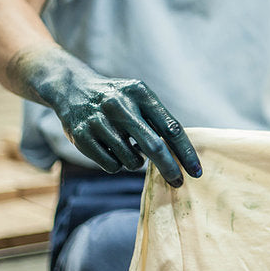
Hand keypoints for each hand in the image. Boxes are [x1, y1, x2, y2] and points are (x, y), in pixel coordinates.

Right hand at [14, 47, 201, 185]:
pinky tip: (111, 149)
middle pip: (153, 146)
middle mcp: (119, 105)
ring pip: (131, 161)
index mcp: (140, 93)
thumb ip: (159, 121)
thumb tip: (182, 156)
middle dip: (169, 168)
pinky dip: (116, 164)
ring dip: (136, 162)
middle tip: (178, 182)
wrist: (72, 88)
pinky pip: (112, 166)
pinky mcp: (81, 136)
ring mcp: (99, 120)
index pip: (170, 127)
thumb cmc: (118, 99)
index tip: (196, 171)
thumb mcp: (139, 98)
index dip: (185, 152)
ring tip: (127, 147)